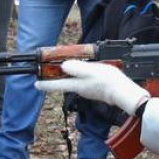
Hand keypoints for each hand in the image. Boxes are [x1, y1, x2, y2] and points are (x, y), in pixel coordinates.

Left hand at [34, 60, 149, 114]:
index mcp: (76, 85)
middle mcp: (79, 89)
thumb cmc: (108, 81)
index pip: (56, 85)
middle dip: (56, 78)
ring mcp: (88, 90)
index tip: (35, 84)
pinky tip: (85, 71)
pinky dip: (80, 76)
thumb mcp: (91, 71)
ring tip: (66, 67)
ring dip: (68, 76)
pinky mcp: (95, 89)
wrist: (123, 92)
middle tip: (49, 72)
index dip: (45, 84)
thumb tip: (63, 66)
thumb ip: (76, 68)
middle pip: (64, 83)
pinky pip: (83, 81)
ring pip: (74, 82)